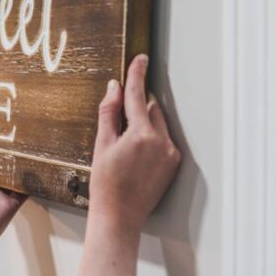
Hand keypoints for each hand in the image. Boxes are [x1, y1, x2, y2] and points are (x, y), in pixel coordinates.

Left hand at [0, 147, 25, 273]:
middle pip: (0, 170)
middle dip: (6, 158)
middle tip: (12, 138)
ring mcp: (0, 197)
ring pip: (13, 179)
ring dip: (19, 168)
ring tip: (26, 149)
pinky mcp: (10, 205)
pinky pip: (23, 192)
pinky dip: (30, 183)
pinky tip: (36, 169)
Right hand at [88, 55, 180, 236]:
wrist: (119, 216)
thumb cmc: (105, 184)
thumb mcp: (102, 144)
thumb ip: (109, 113)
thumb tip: (115, 88)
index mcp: (141, 134)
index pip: (137, 95)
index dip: (136, 74)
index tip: (140, 59)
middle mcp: (161, 141)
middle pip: (151, 108)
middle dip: (137, 105)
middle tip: (119, 116)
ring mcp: (170, 153)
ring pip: (158, 124)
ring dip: (144, 123)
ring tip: (125, 143)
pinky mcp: (173, 163)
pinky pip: (163, 140)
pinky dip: (151, 138)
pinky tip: (135, 154)